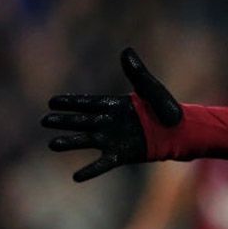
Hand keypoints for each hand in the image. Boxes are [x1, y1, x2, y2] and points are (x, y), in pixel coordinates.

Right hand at [41, 48, 182, 181]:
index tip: (52, 102)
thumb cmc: (167, 108)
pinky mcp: (122, 154)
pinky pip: (103, 163)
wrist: (182, 131)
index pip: (87, 103)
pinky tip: (76, 177)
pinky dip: (91, 170)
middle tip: (45, 120)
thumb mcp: (151, 89)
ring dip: (71, 143)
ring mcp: (114, 139)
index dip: (70, 102)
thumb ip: (137, 73)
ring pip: (87, 140)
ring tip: (53, 145)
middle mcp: (110, 122)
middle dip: (64, 121)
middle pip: (82, 121)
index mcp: (114, 105)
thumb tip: (126, 50)